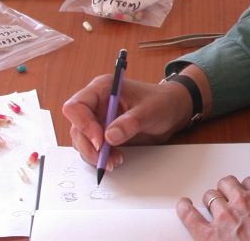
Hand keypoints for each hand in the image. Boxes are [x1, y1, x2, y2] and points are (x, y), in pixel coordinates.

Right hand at [62, 74, 189, 171]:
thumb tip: (110, 136)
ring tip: (115, 161)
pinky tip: (115, 160)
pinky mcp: (102, 133)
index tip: (100, 141)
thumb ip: (131, 122)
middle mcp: (96, 103)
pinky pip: (92, 148)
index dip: (83, 124)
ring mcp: (98, 119)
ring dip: (94, 155)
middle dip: (89, 146)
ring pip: (82, 141)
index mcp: (103, 89)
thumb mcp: (150, 110)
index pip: (76, 106)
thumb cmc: (162, 102)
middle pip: (77, 127)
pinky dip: (100, 157)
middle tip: (105, 159)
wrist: (172, 110)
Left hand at [177, 175, 249, 240]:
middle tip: (228, 195)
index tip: (246, 192)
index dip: (247, 188)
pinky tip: (183, 206)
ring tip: (211, 203)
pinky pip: (191, 216)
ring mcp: (224, 217)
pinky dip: (185, 210)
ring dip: (212, 200)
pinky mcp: (209, 236)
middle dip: (227, 189)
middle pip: (227, 183)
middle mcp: (243, 201)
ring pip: (210, 196)